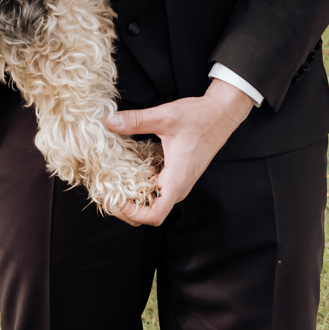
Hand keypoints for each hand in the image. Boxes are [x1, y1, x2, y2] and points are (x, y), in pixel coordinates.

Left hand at [105, 78, 254, 224]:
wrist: (221, 114)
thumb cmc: (200, 117)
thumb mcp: (165, 116)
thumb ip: (137, 120)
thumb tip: (110, 121)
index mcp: (177, 179)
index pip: (155, 215)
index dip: (132, 214)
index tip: (116, 200)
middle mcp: (179, 186)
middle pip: (151, 213)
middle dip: (128, 208)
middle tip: (107, 192)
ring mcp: (180, 183)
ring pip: (154, 202)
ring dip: (135, 198)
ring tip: (115, 183)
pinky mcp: (178, 177)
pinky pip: (159, 191)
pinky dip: (143, 187)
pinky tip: (131, 171)